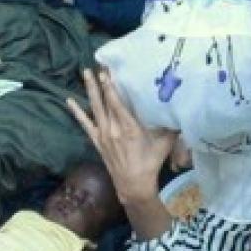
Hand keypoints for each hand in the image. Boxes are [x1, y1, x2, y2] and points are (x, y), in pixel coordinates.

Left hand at [67, 68, 176, 203]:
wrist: (133, 185)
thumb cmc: (150, 163)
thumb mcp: (165, 143)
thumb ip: (172, 125)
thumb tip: (182, 108)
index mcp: (128, 128)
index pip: (117, 103)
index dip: (111, 86)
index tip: (107, 71)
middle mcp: (113, 129)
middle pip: (104, 101)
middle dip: (100, 82)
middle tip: (96, 65)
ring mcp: (103, 135)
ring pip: (94, 108)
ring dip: (90, 90)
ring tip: (84, 73)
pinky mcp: (97, 141)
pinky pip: (85, 123)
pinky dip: (77, 112)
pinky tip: (69, 101)